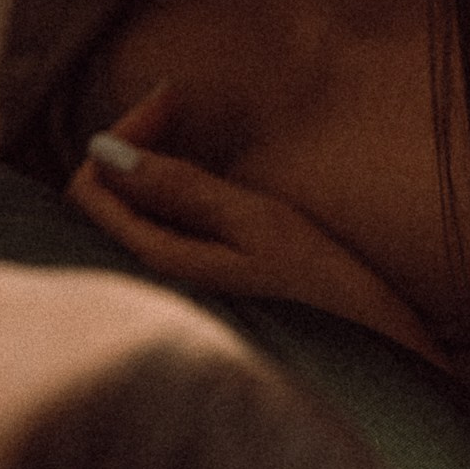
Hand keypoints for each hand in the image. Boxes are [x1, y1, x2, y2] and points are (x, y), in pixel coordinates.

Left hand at [65, 85, 446, 365]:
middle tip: (176, 104)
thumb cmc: (325, 296)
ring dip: (150, 169)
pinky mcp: (197, 298)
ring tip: (187, 129)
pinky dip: (168, 199)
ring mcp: (170, 295)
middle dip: (132, 147)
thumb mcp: (256, 224)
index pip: (91, 190)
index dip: (120, 137)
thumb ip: (179, 188)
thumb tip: (101, 151)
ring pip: (129, 218)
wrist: (378, 368)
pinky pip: (157, 238)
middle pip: (104, 202)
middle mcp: (147, 286)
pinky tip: (204, 185)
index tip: (171, 100)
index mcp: (153, 267)